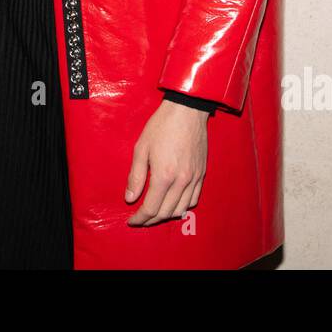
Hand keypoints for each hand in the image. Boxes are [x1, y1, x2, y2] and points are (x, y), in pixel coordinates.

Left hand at [124, 99, 208, 225]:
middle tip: (140, 218)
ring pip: (181, 209)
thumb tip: (130, 198)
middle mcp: (181, 181)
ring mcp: (194, 178)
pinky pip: (193, 199)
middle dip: (150, 220)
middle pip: (166, 212)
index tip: (132, 220)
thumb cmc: (161, 126)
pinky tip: (173, 203)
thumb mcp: (141, 148)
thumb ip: (135, 176)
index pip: (151, 208)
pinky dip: (182, 206)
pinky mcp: (202, 174)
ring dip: (166, 215)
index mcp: (164, 176)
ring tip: (155, 212)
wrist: (187, 111)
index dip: (140, 218)